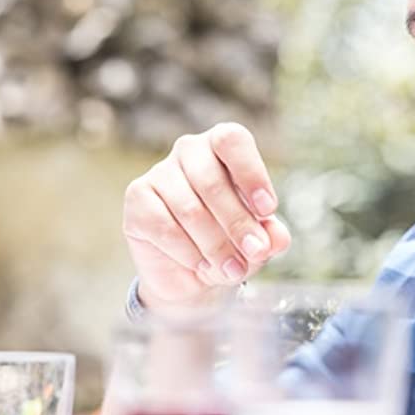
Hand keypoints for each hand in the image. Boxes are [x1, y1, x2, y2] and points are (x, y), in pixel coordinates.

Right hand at [123, 123, 290, 307]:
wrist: (192, 274)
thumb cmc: (231, 243)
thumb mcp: (259, 241)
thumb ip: (272, 236)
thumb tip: (277, 238)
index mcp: (222, 146)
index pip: (232, 141)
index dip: (251, 173)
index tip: (268, 210)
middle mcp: (189, 150)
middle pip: (212, 182)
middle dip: (238, 224)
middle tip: (255, 252)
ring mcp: (159, 172)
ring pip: (190, 210)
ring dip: (216, 246)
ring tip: (232, 269)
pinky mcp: (137, 198)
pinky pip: (165, 228)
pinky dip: (188, 253)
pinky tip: (201, 265)